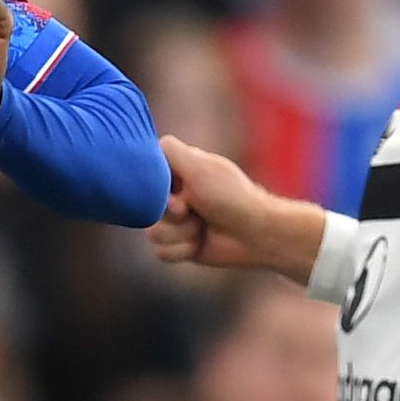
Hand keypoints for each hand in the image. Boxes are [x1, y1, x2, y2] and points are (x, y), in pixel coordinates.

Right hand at [148, 136, 308, 273]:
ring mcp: (175, 222)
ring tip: (201, 227)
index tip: (178, 191)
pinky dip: (183, 249)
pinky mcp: (179, 245)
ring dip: (180, 233)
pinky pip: (161, 252)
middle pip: (144, 209)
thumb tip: (144, 148)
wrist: (256, 234)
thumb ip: (169, 151)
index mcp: (177, 171)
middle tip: (192, 209)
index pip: (143, 176)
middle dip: (172, 215)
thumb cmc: (231, 197)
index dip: (156, 189)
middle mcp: (173, 195)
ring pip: (152, 234)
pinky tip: (200, 243)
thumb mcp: (198, 166)